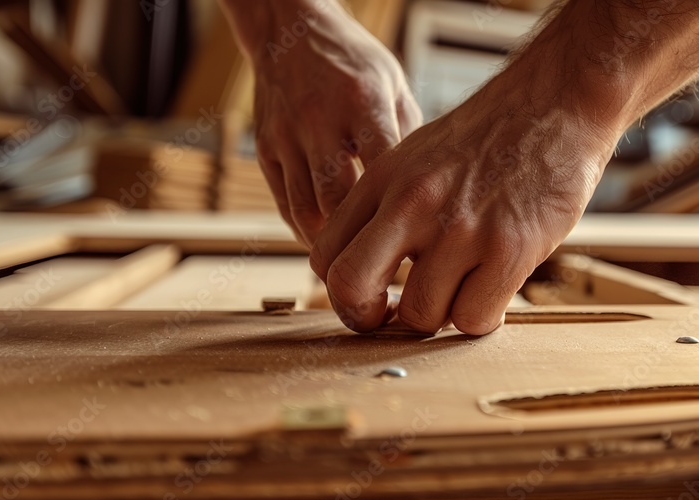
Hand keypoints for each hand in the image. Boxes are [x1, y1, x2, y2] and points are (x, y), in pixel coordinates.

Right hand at [224, 0, 421, 245]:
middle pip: (340, 201)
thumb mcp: (393, 85)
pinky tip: (334, 245)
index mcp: (361, 102)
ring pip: (308, 212)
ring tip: (364, 265)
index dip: (404, 216)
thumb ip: (409, 139)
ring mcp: (286, 137)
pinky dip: (310, 233)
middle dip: (368, 243)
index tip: (424, 247)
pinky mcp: (265, 151)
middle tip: (394, 271)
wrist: (289, 30)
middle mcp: (319, 121)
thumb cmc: (354, 63)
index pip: (384, 171)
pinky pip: (286, 206)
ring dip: (337, 247)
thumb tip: (432, 200)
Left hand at [309, 49, 620, 335]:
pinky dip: (481, 317)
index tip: (370, 299)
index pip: (325, 256)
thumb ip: (384, 207)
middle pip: (350, 288)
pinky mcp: (508, 249)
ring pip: (421, 316)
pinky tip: (493, 288)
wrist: (556, 103)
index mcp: (382, 179)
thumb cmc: (489, 138)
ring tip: (463, 287)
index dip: (343, 291)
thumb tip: (365, 270)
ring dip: (441, 315)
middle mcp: (412, 203)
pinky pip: (473, 319)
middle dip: (366, 320)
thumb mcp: (416, 158)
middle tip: (394, 318)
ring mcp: (460, 228)